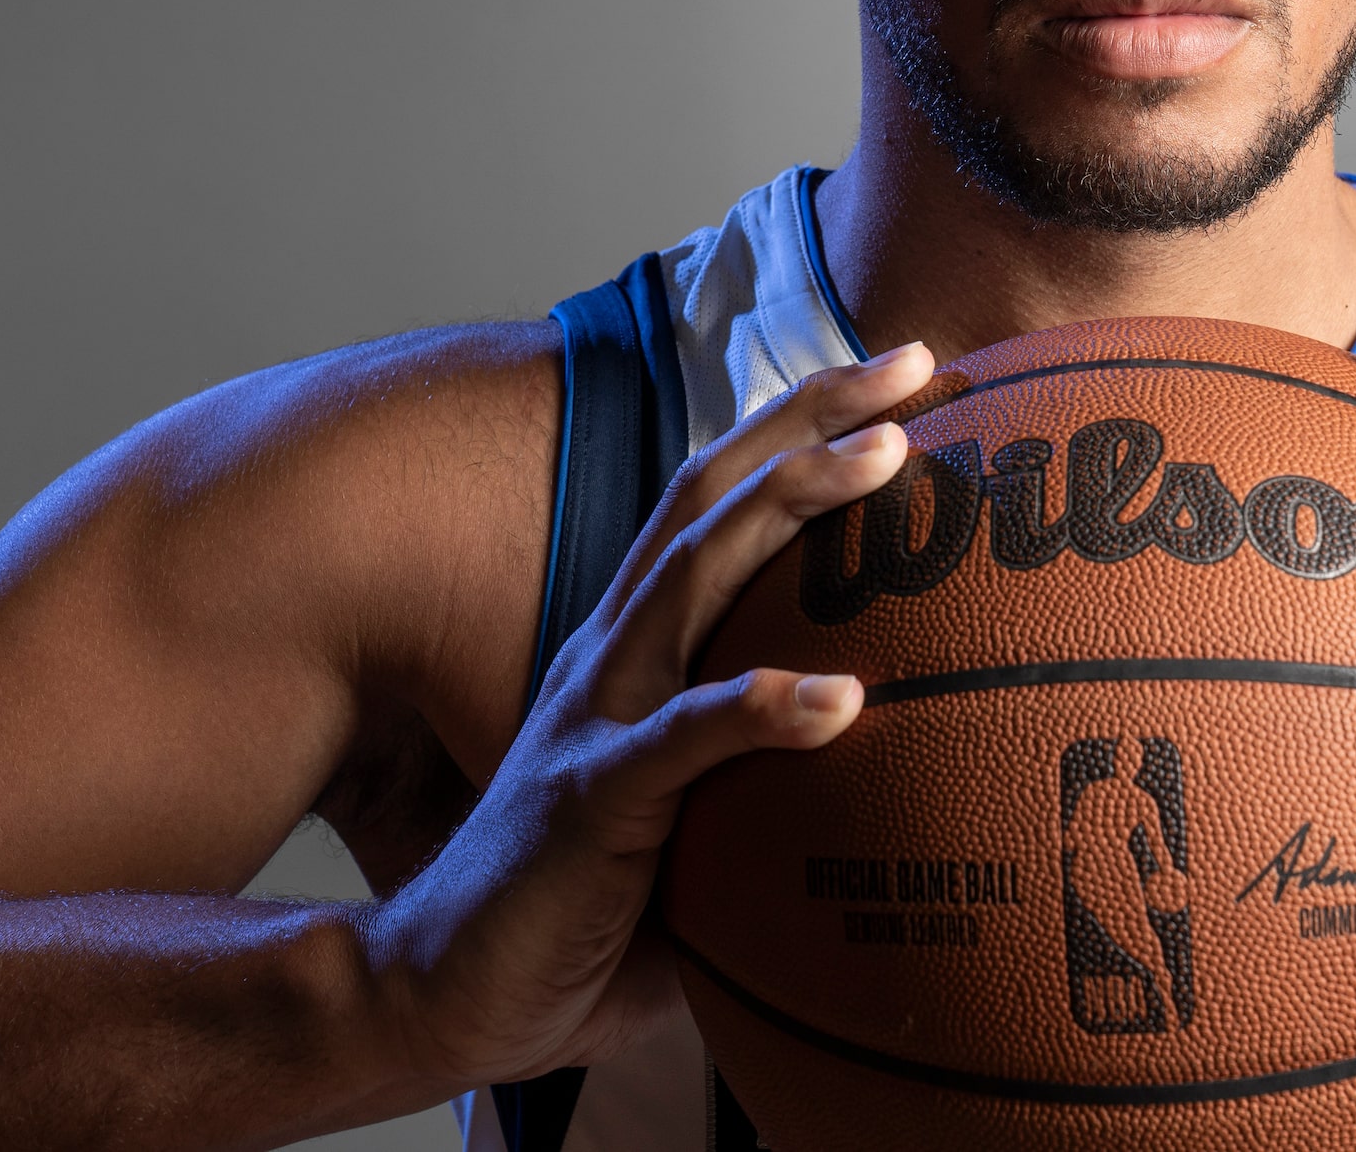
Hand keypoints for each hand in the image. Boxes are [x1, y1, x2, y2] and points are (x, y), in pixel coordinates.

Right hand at [363, 343, 933, 1089]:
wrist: (441, 993)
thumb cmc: (578, 916)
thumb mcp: (695, 824)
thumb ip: (772, 785)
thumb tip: (896, 788)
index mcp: (635, 649)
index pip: (719, 505)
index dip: (799, 428)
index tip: (902, 382)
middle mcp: (614, 656)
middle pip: (712, 497)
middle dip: (810, 416)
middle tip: (914, 362)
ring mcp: (597, 718)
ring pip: (696, 576)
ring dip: (794, 503)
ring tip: (888, 458)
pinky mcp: (591, 800)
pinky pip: (684, 741)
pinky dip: (762, 709)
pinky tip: (841, 697)